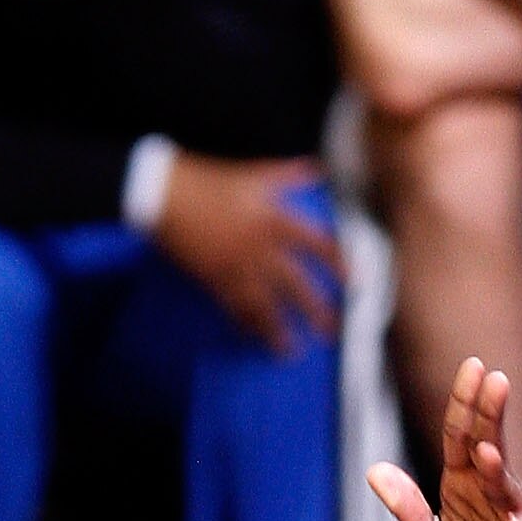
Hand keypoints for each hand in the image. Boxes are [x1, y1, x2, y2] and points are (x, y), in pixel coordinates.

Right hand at [153, 155, 341, 353]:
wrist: (167, 196)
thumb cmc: (210, 182)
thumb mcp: (252, 174)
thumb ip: (287, 176)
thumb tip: (316, 169)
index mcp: (272, 218)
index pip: (315, 243)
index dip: (338, 262)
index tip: (354, 281)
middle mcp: (258, 247)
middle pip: (294, 284)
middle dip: (315, 310)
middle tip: (333, 331)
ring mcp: (236, 267)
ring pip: (264, 305)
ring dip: (280, 330)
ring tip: (294, 351)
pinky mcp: (214, 280)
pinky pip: (235, 308)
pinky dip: (247, 326)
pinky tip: (257, 340)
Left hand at [369, 358, 521, 520]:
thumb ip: (408, 514)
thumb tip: (375, 470)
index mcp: (465, 487)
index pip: (462, 438)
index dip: (465, 404)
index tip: (472, 367)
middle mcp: (496, 492)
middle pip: (491, 446)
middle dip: (491, 414)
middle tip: (493, 379)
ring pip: (509, 487)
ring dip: (499, 472)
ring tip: (488, 453)